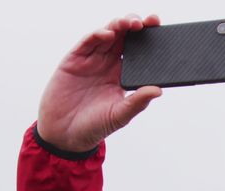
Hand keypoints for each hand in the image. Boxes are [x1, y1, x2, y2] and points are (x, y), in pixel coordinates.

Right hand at [36, 14, 162, 151]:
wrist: (64, 135)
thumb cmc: (93, 126)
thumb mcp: (119, 115)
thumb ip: (137, 102)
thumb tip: (158, 90)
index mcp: (121, 75)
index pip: (138, 51)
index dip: (148, 39)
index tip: (160, 29)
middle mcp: (107, 64)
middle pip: (124, 37)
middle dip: (136, 25)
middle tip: (148, 22)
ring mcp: (91, 60)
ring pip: (108, 35)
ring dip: (119, 25)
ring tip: (131, 23)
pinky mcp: (74, 60)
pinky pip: (87, 42)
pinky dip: (98, 35)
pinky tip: (109, 34)